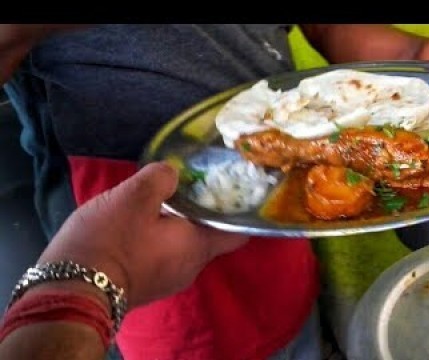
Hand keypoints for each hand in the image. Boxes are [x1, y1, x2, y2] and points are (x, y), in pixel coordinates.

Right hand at [38, 162, 248, 306]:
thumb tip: (173, 174)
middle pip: (207, 236)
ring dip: (174, 225)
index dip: (237, 210)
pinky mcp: (145, 285)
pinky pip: (161, 256)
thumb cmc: (110, 241)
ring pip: (182, 246)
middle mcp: (191, 268)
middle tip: (187, 185)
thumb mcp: (134, 196)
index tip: (229, 189)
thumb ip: (161, 178)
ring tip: (157, 200)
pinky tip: (137, 223)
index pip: (237, 232)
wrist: (70, 291)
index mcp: (198, 247)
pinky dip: (157, 239)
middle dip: (200, 212)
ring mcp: (167, 280)